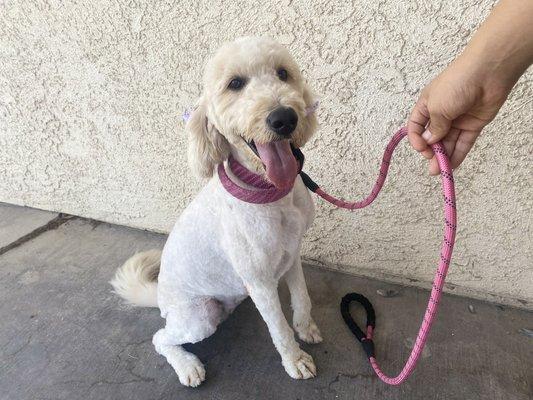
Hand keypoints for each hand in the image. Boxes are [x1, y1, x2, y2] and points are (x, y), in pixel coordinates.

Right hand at [407, 56, 512, 174]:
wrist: (488, 72)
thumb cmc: (457, 83)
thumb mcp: (437, 106)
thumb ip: (434, 128)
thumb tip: (430, 141)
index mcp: (427, 105)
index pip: (416, 126)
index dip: (417, 139)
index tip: (422, 149)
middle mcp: (441, 113)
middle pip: (433, 137)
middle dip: (431, 152)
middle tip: (432, 166)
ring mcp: (458, 119)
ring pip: (448, 142)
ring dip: (443, 156)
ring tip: (440, 170)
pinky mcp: (473, 124)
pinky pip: (463, 142)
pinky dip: (458, 154)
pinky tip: (453, 165)